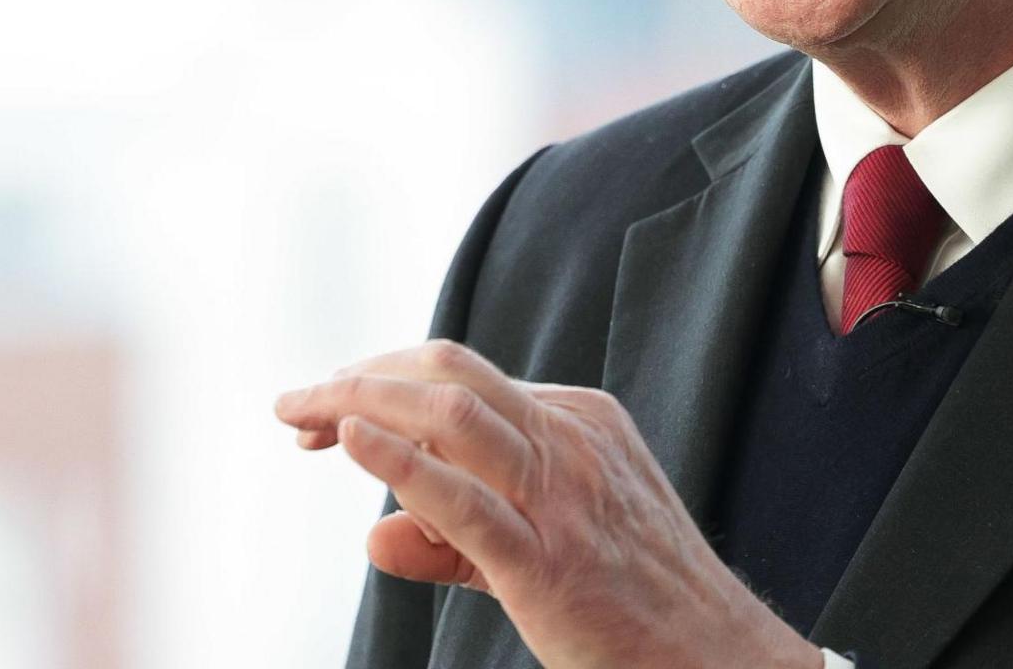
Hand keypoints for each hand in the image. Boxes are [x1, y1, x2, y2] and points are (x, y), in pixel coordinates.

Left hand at [274, 338, 820, 668]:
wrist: (721, 659)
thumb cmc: (634, 607)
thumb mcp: (541, 550)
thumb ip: (454, 541)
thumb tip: (374, 535)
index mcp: (574, 422)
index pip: (458, 378)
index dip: (378, 385)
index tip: (322, 415)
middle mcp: (568, 439)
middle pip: (445, 373)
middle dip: (357, 377)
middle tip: (291, 407)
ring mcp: (562, 494)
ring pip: (452, 414)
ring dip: (360, 401)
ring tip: (301, 417)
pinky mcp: (550, 558)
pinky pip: (466, 497)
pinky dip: (399, 462)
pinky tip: (349, 443)